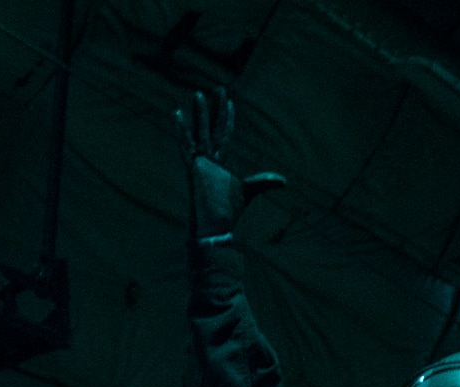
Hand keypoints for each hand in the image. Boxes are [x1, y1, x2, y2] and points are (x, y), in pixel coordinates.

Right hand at [174, 87, 283, 244]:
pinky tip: (175, 113)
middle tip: (218, 88)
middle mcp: (209, 159)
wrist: (216, 224)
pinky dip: (180, 129)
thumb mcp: (250, 190)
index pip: (224, 135)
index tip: (230, 102)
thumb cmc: (228, 211)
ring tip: (198, 93)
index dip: (227, 119)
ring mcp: (200, 162)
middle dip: (215, 108)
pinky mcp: (192, 166)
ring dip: (200, 113)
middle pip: (212, 127)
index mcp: (220, 163)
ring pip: (200, 131)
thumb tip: (284, 181)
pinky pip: (185, 144)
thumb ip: (264, 182)